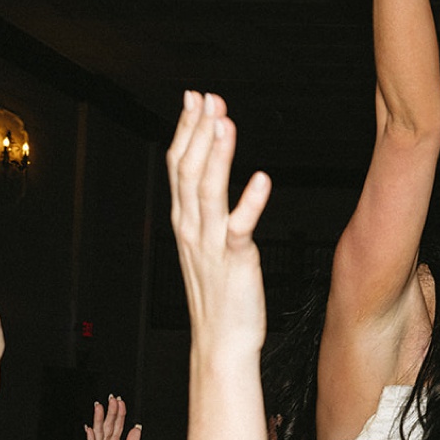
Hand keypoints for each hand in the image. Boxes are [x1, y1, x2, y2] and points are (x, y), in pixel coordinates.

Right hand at [86, 395, 140, 439]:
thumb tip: (136, 427)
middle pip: (108, 425)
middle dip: (110, 412)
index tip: (120, 402)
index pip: (117, 425)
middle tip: (111, 398)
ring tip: (99, 407)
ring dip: (99, 420)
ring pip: (99, 433)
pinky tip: (90, 429)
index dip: (119, 413)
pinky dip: (91, 438)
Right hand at [166, 92, 269, 355]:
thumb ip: (207, 212)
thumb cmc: (220, 294)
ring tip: (225, 122)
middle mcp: (191, 228)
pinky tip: (261, 179)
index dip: (186, 130)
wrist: (220, 341)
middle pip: (187, 170)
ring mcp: (210, 244)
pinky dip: (249, 202)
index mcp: (184, 221)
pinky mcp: (235, 260)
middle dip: (197, 131)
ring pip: (207, 191)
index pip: (177, 165)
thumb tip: (209, 181)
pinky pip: (239, 226)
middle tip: (208, 98)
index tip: (195, 99)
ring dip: (216, 154)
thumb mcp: (206, 245)